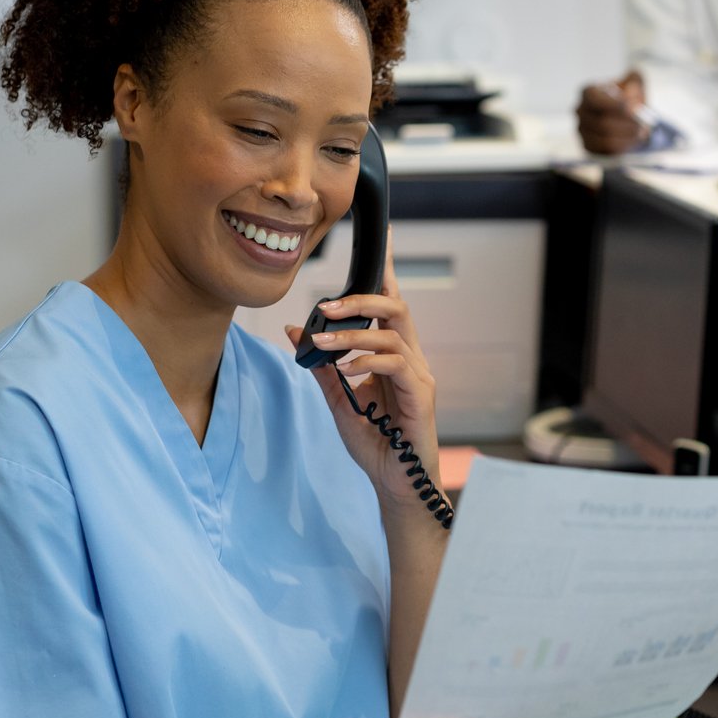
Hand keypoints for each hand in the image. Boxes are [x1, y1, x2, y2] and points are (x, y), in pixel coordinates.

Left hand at [284, 233, 443, 515]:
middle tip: (326, 303)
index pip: (389, 302)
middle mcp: (411, 358)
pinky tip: (346, 369)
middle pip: (396, 306)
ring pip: (392, 333)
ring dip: (353, 334)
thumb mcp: (338, 400)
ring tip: (323, 343)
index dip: (385, 267)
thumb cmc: (375, 443)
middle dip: (363, 295)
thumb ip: (321, 365)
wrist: (397, 485)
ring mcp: (419, 376)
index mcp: (392, 353)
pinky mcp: (422, 395)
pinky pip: (395, 364)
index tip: (382, 233)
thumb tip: (295, 329)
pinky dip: (367, 361)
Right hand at [575, 70, 649, 153]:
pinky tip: (633, 141)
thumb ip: (635, 82)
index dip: (613, 105)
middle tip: (642, 125)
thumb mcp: (636, 83)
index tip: (632, 108)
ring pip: (604, 139)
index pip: (595, 99)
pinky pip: (604, 151)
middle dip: (625, 125)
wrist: (628, 116)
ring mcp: (582, 130)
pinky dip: (622, 147)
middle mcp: (580, 111)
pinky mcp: (588, 146)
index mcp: (588, 92)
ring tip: (641, 133)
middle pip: (602, 123)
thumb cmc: (630, 97)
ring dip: (626, 137)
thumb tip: (629, 96)